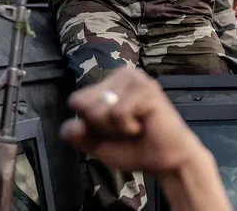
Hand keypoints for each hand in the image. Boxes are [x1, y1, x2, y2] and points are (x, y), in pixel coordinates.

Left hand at [61, 68, 203, 175]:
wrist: (166, 161)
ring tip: (136, 127)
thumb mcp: (97, 143)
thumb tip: (70, 126)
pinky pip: (117, 113)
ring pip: (98, 109)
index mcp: (109, 82)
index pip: (75, 100)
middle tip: (127, 129)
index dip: (89, 124)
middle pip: (82, 104)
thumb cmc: (135, 148)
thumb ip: (77, 134)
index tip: (113, 129)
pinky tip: (143, 126)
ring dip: (115, 129)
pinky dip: (127, 128)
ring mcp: (135, 79)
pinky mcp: (146, 90)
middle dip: (101, 127)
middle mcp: (121, 74)